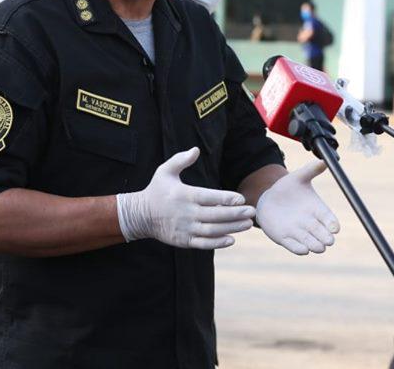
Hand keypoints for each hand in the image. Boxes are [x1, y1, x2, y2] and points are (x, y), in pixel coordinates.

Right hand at [116, 147, 254, 249]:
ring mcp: (185, 229)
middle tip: (252, 212)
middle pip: (215, 215)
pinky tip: (232, 239)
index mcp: (185, 195)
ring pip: (213, 230)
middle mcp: (186, 213)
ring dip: (232, 228)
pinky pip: (204, 244)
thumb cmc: (157, 190)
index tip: (241, 199)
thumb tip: (196, 150)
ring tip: (248, 224)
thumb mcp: (165, 171)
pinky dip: (218, 243)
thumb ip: (181, 160)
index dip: (226, 198)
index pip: (209, 197)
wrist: (141, 215)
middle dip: (236, 214)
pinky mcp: (184, 241)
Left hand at [256, 160, 339, 254]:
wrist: (268, 199)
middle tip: (328, 240)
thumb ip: (311, 170)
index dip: (333, 224)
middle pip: (322, 234)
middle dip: (326, 238)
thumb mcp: (298, 177)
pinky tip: (303, 250)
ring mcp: (298, 232)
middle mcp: (311, 224)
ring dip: (315, 246)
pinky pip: (294, 247)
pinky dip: (299, 249)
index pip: (329, 219)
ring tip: (318, 247)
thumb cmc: (287, 188)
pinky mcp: (285, 239)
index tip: (335, 228)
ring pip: (310, 242)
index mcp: (317, 209)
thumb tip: (323, 160)